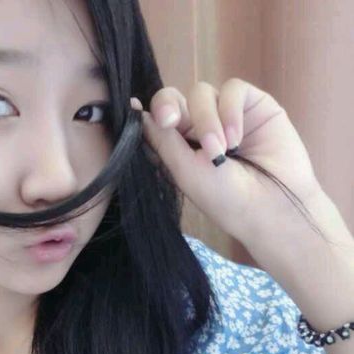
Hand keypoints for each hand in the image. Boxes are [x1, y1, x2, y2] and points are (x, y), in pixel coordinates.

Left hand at [131, 78, 325, 246]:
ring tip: (221, 150)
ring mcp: (225, 114)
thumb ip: (163, 141)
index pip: (157, 119)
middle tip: (171, 122)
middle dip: (169, 106)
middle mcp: (199, 128)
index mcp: (179, 147)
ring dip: (207, 120)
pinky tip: (236, 137)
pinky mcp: (252, 104)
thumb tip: (138, 112)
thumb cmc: (226, 199)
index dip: (149, 113)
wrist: (273, 207)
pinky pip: (232, 89)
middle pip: (175, 98)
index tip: (138, 113)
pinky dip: (230, 110)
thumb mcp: (186, 172)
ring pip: (202, 93)